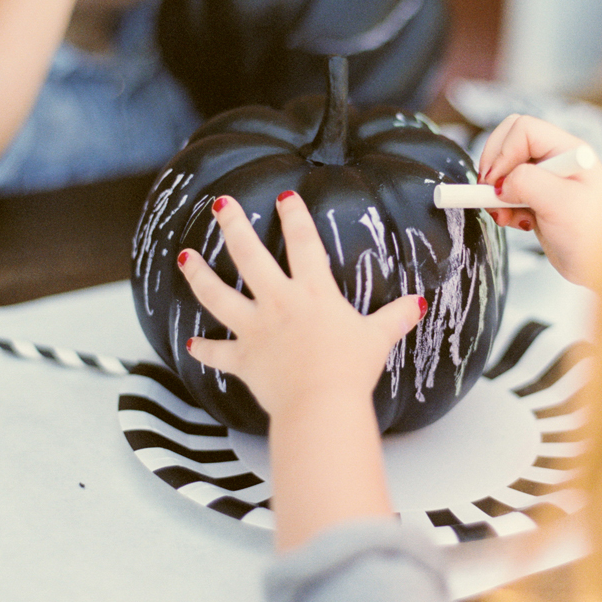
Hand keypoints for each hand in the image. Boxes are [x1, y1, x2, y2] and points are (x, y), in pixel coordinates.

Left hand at [177, 191, 426, 419]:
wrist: (321, 405)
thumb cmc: (350, 369)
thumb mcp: (377, 338)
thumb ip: (394, 317)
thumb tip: (417, 304)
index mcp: (313, 292)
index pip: (304, 243)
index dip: (295, 216)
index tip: (284, 196)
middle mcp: (279, 302)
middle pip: (249, 256)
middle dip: (233, 226)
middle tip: (221, 205)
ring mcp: (256, 329)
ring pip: (218, 295)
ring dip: (198, 274)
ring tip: (184, 256)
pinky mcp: (243, 359)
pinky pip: (218, 353)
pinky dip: (204, 350)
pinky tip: (191, 344)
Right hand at [478, 115, 601, 286]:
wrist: (601, 267)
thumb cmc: (594, 236)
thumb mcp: (561, 204)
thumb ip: (528, 183)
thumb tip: (500, 182)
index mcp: (569, 151)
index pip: (523, 129)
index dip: (503, 152)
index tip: (495, 182)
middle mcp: (556, 159)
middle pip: (509, 141)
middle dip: (494, 167)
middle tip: (489, 192)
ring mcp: (545, 178)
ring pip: (504, 168)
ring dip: (496, 192)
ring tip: (505, 215)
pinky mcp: (536, 198)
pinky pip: (506, 191)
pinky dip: (502, 206)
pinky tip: (516, 222)